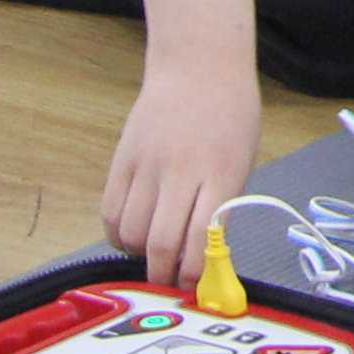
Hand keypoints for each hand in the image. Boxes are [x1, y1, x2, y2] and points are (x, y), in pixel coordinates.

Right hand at [100, 51, 266, 283]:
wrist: (199, 66)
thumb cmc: (230, 115)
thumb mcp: (242, 160)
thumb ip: (223, 206)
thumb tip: (205, 257)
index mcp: (220, 174)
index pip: (202, 238)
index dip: (195, 274)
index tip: (195, 288)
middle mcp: (182, 170)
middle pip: (161, 242)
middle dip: (163, 276)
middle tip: (167, 285)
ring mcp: (148, 163)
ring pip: (131, 231)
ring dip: (139, 255)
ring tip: (151, 254)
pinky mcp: (123, 158)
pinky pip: (111, 210)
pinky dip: (118, 234)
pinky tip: (131, 236)